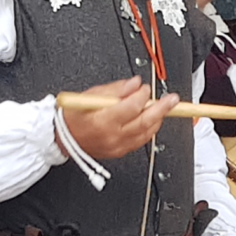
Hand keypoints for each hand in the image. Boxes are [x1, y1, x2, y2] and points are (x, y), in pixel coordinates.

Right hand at [59, 78, 177, 160]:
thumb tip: (135, 83)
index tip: (145, 88)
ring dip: (157, 119)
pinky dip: (149, 130)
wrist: (63, 137)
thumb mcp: (90, 95)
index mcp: (103, 120)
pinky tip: (152, 120)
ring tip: (164, 108)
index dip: (143, 95)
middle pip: (144, 121)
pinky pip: (141, 141)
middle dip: (162, 108)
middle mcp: (112, 135)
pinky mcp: (120, 152)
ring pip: (146, 133)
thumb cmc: (73, 116)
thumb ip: (115, 89)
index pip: (132, 106)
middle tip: (172, 99)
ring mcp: (117, 146)